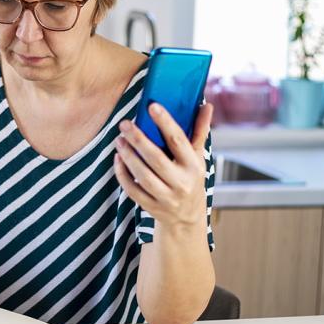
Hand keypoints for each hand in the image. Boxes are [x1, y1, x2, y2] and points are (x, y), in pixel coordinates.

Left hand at [113, 102, 212, 233]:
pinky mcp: (151, 207)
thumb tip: (206, 105)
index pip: (178, 141)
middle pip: (156, 158)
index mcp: (194, 166)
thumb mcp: (198, 157)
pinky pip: (133, 190)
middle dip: (139, 139)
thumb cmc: (191, 179)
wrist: (187, 217)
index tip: (152, 106)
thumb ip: (199, 131)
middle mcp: (181, 183)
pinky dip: (123, 174)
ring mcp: (166, 197)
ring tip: (119, 139)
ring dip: (128, 156)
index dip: (165, 122)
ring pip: (143, 175)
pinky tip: (117, 158)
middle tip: (125, 123)